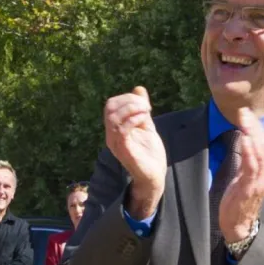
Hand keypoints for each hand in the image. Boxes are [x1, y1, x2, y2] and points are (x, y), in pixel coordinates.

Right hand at [104, 86, 166, 218]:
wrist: (153, 175)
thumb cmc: (148, 153)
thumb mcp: (146, 125)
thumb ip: (141, 109)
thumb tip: (138, 89)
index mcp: (114, 129)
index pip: (111, 104)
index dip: (127, 98)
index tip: (145, 104)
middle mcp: (111, 135)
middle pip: (110, 107)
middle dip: (129, 101)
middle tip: (146, 107)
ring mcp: (116, 143)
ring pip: (113, 117)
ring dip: (132, 108)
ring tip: (147, 112)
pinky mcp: (124, 150)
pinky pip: (121, 130)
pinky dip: (134, 119)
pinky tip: (145, 119)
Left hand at [219, 108, 263, 242]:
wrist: (239, 225)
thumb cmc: (240, 200)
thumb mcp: (243, 176)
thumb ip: (245, 160)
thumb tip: (242, 141)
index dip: (256, 127)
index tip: (246, 113)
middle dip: (255, 126)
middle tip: (244, 111)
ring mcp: (260, 180)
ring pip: (260, 152)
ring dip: (251, 134)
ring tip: (244, 119)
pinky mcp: (250, 187)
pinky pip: (251, 166)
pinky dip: (248, 151)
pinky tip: (244, 138)